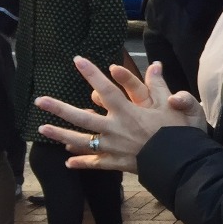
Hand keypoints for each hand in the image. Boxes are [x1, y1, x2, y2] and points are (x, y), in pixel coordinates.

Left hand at [34, 57, 206, 172]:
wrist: (183, 163)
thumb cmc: (180, 133)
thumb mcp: (176, 106)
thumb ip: (161, 86)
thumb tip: (156, 65)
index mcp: (128, 112)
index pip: (105, 88)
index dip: (91, 73)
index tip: (77, 59)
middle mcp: (115, 129)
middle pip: (81, 117)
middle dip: (58, 108)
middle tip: (39, 100)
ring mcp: (113, 147)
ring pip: (81, 140)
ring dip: (60, 135)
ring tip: (41, 129)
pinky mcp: (117, 163)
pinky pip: (95, 163)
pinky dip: (81, 162)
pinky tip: (68, 162)